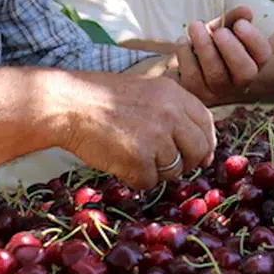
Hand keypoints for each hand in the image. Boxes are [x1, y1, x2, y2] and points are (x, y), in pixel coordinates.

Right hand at [53, 71, 216, 190]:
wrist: (66, 104)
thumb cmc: (100, 99)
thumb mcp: (146, 91)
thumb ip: (173, 111)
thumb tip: (201, 146)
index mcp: (174, 93)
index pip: (206, 122)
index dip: (206, 142)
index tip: (202, 155)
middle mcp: (171, 114)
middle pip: (198, 149)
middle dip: (187, 162)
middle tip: (167, 165)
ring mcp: (156, 137)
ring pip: (174, 170)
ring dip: (156, 171)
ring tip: (131, 156)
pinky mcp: (139, 159)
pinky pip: (149, 182)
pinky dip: (134, 179)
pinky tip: (120, 164)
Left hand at [175, 6, 272, 104]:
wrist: (190, 63)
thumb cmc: (213, 43)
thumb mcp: (225, 29)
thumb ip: (236, 18)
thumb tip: (246, 12)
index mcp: (254, 62)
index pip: (263, 55)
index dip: (253, 39)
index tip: (239, 24)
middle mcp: (240, 82)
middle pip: (245, 72)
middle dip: (231, 48)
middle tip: (218, 31)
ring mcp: (219, 91)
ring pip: (216, 74)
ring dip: (204, 47)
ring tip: (195, 26)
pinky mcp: (196, 95)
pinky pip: (192, 77)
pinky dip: (186, 55)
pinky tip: (183, 41)